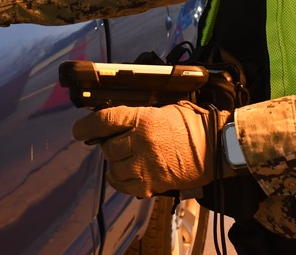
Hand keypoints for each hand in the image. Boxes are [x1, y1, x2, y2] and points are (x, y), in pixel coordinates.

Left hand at [72, 102, 229, 197]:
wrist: (217, 147)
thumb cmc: (193, 125)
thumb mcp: (165, 109)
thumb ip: (140, 114)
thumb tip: (116, 120)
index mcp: (144, 120)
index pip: (105, 120)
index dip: (87, 126)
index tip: (78, 131)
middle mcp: (141, 142)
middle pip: (107, 147)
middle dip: (109, 144)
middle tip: (118, 142)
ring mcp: (145, 166)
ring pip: (113, 167)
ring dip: (116, 162)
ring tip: (126, 157)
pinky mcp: (152, 184)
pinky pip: (124, 185)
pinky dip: (120, 179)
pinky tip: (126, 173)